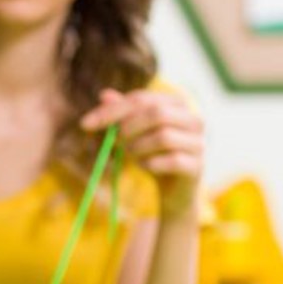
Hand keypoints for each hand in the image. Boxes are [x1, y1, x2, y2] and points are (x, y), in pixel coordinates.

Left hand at [80, 88, 203, 218]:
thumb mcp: (133, 133)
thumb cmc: (153, 154)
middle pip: (157, 113)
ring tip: (132, 155)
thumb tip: (104, 94)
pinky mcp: (197, 165)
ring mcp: (198, 142)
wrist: (173, 189)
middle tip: (114, 142)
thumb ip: (122, 113)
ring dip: (138, 148)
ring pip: (163, 136)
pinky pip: (171, 160)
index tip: (84, 124)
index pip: (141, 99)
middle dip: (127, 128)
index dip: (111, 110)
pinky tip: (146, 167)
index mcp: (177, 104)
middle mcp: (193, 119)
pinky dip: (150, 164)